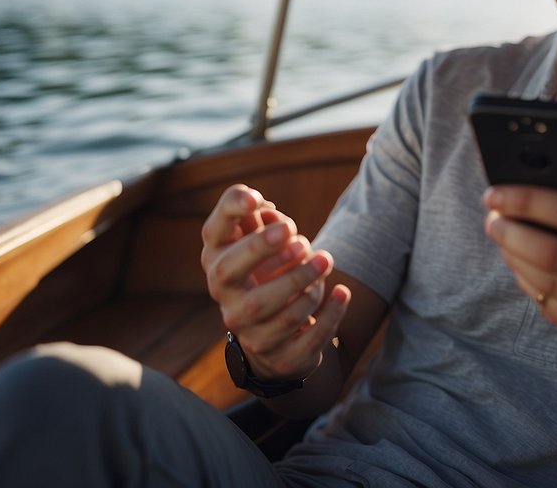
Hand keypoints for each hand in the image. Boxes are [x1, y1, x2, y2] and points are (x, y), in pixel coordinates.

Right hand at [201, 184, 350, 381]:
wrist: (274, 336)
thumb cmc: (267, 272)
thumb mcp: (259, 241)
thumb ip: (257, 217)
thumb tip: (261, 205)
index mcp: (219, 264)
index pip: (214, 233)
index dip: (230, 211)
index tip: (255, 198)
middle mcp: (227, 302)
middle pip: (233, 275)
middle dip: (267, 252)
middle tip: (302, 241)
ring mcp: (252, 334)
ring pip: (280, 310)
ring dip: (309, 283)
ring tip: (324, 261)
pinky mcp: (283, 358)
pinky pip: (310, 338)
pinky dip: (331, 314)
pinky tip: (343, 292)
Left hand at [483, 144, 556, 393]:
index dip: (530, 200)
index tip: (499, 192)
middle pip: (554, 253)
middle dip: (511, 231)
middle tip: (492, 215)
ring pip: (547, 286)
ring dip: (514, 258)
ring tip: (503, 236)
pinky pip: (555, 313)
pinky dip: (531, 286)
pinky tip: (522, 267)